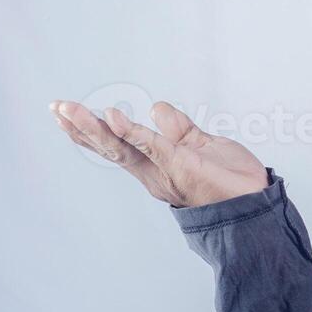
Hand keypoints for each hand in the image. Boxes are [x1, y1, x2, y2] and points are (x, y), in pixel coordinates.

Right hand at [50, 98, 268, 207]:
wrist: (257, 203)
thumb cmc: (232, 180)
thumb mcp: (200, 144)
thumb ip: (178, 128)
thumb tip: (156, 107)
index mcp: (156, 167)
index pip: (117, 146)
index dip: (91, 132)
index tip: (65, 114)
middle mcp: (154, 173)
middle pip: (110, 148)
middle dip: (80, 128)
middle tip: (55, 107)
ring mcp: (164, 170)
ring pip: (121, 147)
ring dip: (93, 128)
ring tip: (67, 109)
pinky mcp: (180, 165)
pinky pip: (151, 145)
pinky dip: (131, 131)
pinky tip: (112, 117)